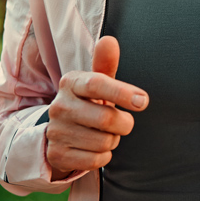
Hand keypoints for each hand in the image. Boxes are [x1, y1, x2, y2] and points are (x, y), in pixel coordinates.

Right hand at [45, 36, 147, 178]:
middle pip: (107, 119)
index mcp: (71, 83)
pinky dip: (104, 155)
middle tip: (122, 121)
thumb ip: (105, 64)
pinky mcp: (57, 154)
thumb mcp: (97, 83)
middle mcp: (59, 106)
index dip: (123, 93)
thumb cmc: (88, 102)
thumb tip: (109, 41)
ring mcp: (56, 131)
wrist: (59, 132)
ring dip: (113, 140)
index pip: (97, 84)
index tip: (143, 101)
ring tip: (103, 133)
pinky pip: (96, 160)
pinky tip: (95, 147)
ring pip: (104, 142)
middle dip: (124, 123)